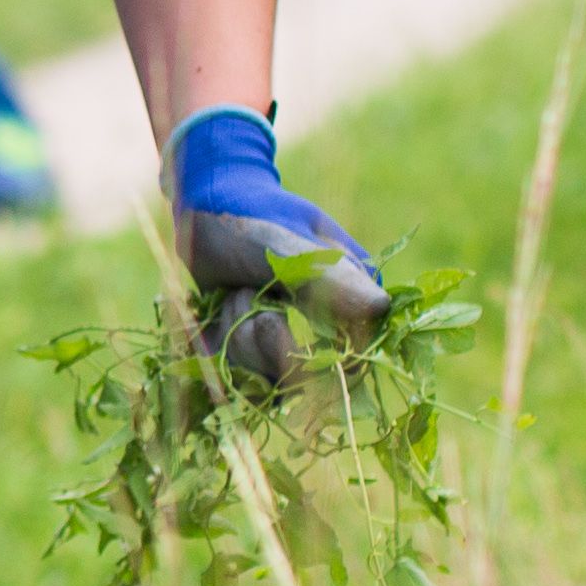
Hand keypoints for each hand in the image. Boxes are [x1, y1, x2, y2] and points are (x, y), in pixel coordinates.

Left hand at [174, 106, 384, 381]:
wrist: (205, 203)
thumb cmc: (251, 216)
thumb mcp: (284, 245)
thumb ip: (326, 279)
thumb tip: (379, 308)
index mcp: (357, 304)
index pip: (350, 367)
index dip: (304, 359)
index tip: (267, 318)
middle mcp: (331, 331)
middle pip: (298, 382)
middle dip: (258, 337)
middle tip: (242, 290)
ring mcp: (292, 344)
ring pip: (262, 381)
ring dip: (234, 336)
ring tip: (231, 292)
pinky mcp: (254, 352)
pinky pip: (236, 378)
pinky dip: (216, 346)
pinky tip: (215, 308)